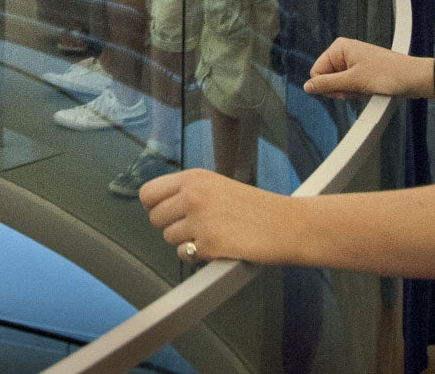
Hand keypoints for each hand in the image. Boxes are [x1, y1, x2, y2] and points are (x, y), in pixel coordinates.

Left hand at [139, 168, 293, 265]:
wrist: (286, 224)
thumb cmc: (255, 207)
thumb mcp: (217, 186)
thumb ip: (189, 192)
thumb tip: (157, 205)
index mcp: (194, 178)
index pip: (149, 193)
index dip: (154, 206)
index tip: (164, 213)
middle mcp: (192, 196)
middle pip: (155, 218)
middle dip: (170, 226)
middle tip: (193, 228)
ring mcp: (199, 220)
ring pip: (169, 237)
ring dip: (185, 241)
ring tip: (210, 236)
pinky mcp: (209, 244)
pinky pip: (184, 254)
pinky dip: (197, 256)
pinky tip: (216, 247)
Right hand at [305, 38, 425, 99]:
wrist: (414, 78)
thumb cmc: (386, 74)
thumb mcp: (353, 81)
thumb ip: (327, 84)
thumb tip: (307, 87)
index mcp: (339, 48)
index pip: (317, 72)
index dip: (327, 86)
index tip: (344, 90)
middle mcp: (344, 53)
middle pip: (328, 78)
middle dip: (340, 89)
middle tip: (357, 90)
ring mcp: (353, 62)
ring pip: (339, 84)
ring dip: (350, 91)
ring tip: (365, 89)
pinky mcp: (362, 71)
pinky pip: (350, 85)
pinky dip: (357, 91)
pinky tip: (368, 91)